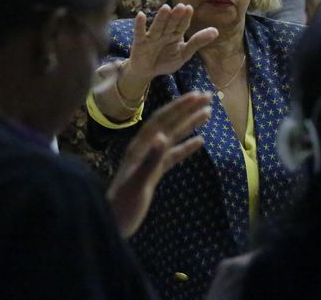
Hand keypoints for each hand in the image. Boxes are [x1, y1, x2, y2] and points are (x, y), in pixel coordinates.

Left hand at [107, 91, 211, 237]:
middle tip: (208, 96)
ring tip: (208, 113)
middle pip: (169, 123)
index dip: (179, 107)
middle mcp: (144, 148)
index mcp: (140, 147)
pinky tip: (200, 141)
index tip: (197, 96)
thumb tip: (163, 136)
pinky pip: (173, 155)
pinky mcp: (154, 173)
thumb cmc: (123, 206)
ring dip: (189, 123)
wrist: (112, 224)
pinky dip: (186, 147)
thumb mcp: (138, 183)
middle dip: (187, 109)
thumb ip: (151, 160)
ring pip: (173, 136)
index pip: (162, 120)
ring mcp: (149, 160)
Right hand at [128, 4, 218, 80]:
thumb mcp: (184, 54)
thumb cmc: (166, 61)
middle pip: (170, 24)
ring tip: (166, 8)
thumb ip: (197, 42)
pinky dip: (139, 25)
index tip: (189, 8)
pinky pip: (139, 33)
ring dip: (161, 18)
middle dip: (175, 16)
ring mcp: (151, 37)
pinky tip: (141, 15)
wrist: (147, 72)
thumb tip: (216, 31)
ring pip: (157, 26)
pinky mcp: (140, 43)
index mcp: (176, 34)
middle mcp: (164, 33)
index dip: (185, 18)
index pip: (182, 25)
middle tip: (181, 6)